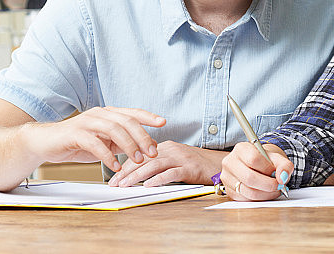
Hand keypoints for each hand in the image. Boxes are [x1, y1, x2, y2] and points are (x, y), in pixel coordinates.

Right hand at [21, 106, 164, 174]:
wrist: (45, 142)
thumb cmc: (76, 142)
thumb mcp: (103, 142)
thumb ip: (121, 142)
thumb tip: (145, 147)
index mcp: (108, 114)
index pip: (132, 113)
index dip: (148, 116)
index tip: (163, 123)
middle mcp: (99, 114)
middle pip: (127, 121)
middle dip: (142, 137)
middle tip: (153, 152)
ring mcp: (87, 122)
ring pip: (114, 130)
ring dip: (128, 146)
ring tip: (138, 160)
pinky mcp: (75, 134)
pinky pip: (95, 143)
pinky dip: (107, 155)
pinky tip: (115, 166)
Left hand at [108, 141, 224, 186]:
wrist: (220, 164)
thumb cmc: (197, 165)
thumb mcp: (175, 161)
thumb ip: (159, 165)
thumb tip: (139, 177)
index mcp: (166, 147)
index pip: (141, 155)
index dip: (126, 167)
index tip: (114, 177)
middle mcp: (172, 150)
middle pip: (144, 160)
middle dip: (127, 172)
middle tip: (114, 183)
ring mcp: (181, 158)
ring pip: (155, 165)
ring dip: (138, 176)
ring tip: (126, 184)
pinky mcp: (190, 168)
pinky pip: (172, 173)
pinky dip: (159, 179)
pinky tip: (149, 185)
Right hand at [220, 142, 292, 200]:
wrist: (256, 167)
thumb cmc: (265, 162)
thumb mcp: (277, 158)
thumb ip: (284, 165)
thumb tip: (283, 177)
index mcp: (241, 149)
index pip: (254, 159)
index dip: (268, 169)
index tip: (277, 174)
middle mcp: (230, 162)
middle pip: (249, 178)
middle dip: (269, 185)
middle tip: (279, 186)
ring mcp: (227, 178)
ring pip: (248, 192)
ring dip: (266, 194)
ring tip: (274, 190)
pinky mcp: (229, 191)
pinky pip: (245, 200)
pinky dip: (259, 199)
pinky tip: (265, 194)